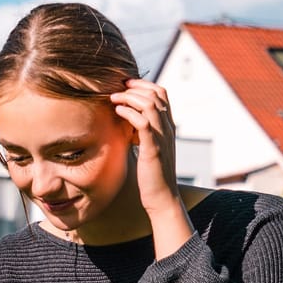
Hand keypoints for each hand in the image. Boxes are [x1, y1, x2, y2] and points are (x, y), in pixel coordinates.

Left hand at [109, 78, 180, 214]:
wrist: (161, 197)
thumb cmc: (152, 175)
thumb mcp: (148, 148)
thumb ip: (142, 134)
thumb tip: (127, 123)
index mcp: (167, 126)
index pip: (161, 94)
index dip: (144, 84)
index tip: (126, 85)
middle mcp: (168, 128)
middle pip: (156, 94)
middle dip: (135, 87)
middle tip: (117, 89)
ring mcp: (162, 137)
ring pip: (150, 104)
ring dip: (130, 97)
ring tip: (114, 99)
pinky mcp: (153, 148)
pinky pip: (143, 122)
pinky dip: (129, 113)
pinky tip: (118, 113)